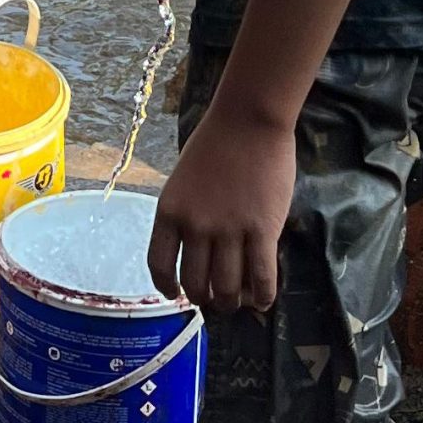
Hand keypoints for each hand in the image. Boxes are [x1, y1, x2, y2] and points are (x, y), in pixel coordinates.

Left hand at [149, 105, 298, 312]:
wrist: (247, 120)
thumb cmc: (214, 145)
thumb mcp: (182, 182)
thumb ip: (185, 215)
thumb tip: (195, 252)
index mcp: (169, 212)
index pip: (159, 265)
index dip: (169, 287)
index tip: (178, 294)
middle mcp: (195, 226)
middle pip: (197, 284)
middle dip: (206, 299)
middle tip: (217, 298)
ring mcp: (229, 230)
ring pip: (228, 288)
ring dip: (233, 302)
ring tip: (240, 300)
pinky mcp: (262, 230)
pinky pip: (261, 278)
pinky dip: (262, 296)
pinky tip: (263, 299)